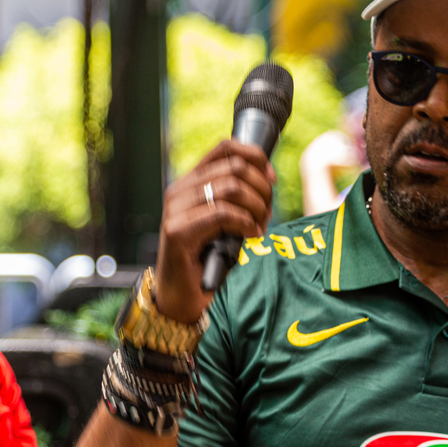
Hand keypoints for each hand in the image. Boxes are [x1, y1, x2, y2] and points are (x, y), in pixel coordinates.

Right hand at [154, 140, 273, 322]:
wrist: (180, 297)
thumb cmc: (206, 260)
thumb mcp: (225, 221)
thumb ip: (236, 198)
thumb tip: (267, 180)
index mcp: (190, 183)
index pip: (224, 148)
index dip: (255, 157)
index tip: (272, 178)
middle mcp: (179, 191)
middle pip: (234, 167)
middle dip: (262, 189)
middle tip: (267, 214)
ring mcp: (175, 210)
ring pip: (231, 188)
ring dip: (256, 207)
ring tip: (260, 227)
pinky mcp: (177, 232)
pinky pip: (222, 214)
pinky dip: (245, 223)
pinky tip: (251, 236)